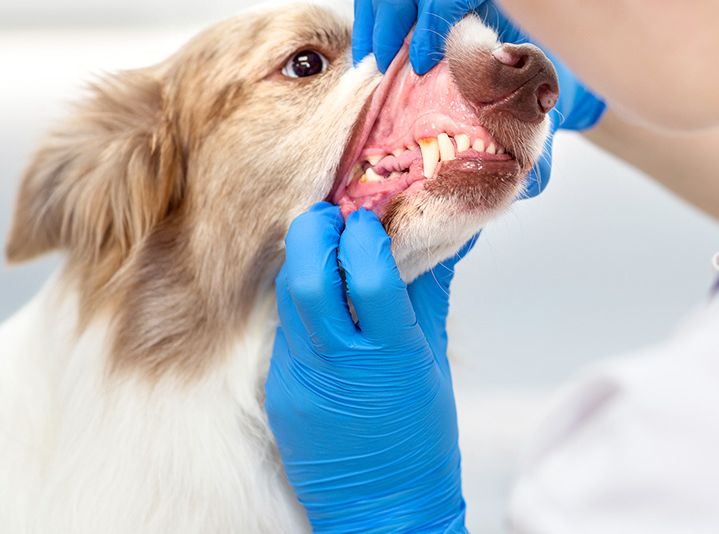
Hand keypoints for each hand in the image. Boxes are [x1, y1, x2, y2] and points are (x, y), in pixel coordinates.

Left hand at [265, 203, 474, 533]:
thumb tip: (440, 234)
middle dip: (314, 231)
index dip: (362, 232)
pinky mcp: (278, 391)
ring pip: (288, 296)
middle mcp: (339, 363)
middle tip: (331, 216)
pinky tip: (318, 300)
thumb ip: (429, 292)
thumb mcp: (436, 360)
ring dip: (303, 261)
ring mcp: (300, 378)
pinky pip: (283, 330)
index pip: (367, 273)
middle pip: (308, 275)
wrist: (383, 509)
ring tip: (323, 249)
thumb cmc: (421, 436)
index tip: (365, 214)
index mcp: (391, 355)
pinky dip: (299, 303)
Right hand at [342, 0, 606, 195]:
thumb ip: (532, 128)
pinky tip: (364, 11)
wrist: (529, 65)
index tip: (421, 67)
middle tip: (381, 64)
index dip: (434, 13)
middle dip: (389, 7)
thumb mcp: (538, 107)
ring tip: (370, 51)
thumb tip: (526, 167)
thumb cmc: (532, 87)